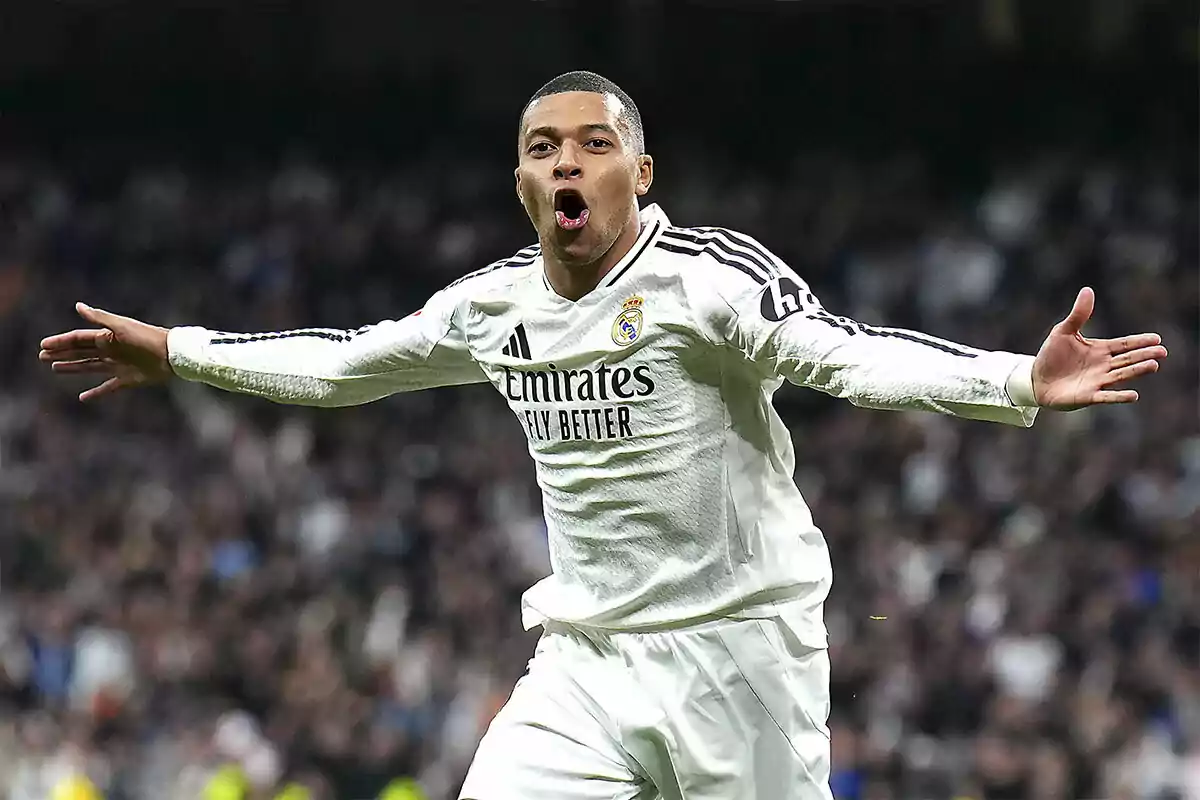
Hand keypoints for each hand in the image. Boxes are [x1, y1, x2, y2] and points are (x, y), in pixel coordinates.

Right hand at [39, 303, 171, 401]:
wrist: (171, 355)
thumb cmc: (147, 337)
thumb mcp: (122, 326)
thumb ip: (100, 318)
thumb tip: (78, 306)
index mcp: (108, 337)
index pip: (79, 339)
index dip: (61, 342)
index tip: (44, 346)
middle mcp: (111, 351)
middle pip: (81, 352)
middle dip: (62, 354)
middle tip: (42, 357)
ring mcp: (118, 366)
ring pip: (90, 367)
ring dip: (73, 368)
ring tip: (55, 368)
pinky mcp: (128, 379)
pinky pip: (108, 388)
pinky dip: (96, 393)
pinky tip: (83, 398)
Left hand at [1032, 287, 1166, 409]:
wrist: (1036, 379)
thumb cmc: (1051, 355)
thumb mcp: (1063, 331)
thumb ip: (1078, 314)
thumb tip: (1088, 290)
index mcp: (1100, 349)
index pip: (1124, 345)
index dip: (1140, 341)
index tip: (1157, 339)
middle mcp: (1103, 366)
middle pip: (1127, 360)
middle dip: (1144, 355)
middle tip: (1162, 352)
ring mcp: (1097, 381)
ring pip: (1121, 375)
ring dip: (1137, 371)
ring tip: (1153, 366)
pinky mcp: (1088, 396)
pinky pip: (1106, 397)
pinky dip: (1119, 397)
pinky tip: (1134, 395)